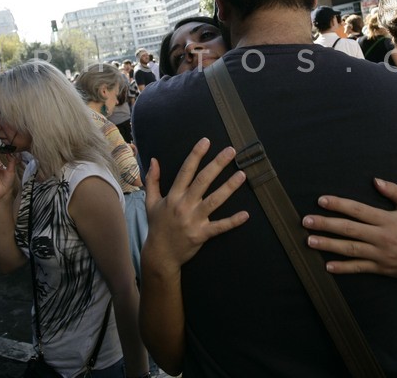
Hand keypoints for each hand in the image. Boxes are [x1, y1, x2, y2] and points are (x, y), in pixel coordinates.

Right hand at [142, 138, 248, 274]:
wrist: (160, 254)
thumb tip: (154, 160)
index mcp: (173, 196)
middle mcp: (184, 205)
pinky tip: (246, 214)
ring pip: (214, 200)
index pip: (186, 171)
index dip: (196, 155)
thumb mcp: (150, 202)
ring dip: (229, 187)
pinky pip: (219, 227)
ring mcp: (193, 220)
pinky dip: (233, 221)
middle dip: (217, 164)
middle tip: (231, 151)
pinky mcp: (201, 234)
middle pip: (203, 181)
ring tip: (242, 175)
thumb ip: (152, 181)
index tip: (206, 141)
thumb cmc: (157, 226)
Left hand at [302, 178, 396, 277]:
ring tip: (310, 241)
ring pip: (350, 249)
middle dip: (326, 224)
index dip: (339, 204)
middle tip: (306, 221)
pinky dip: (343, 268)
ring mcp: (380, 254)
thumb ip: (394, 191)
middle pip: (349, 229)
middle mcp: (381, 237)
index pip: (359, 210)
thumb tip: (375, 180)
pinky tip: (327, 266)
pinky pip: (359, 268)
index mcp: (386, 220)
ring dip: (328, 245)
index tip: (322, 200)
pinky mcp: (380, 268)